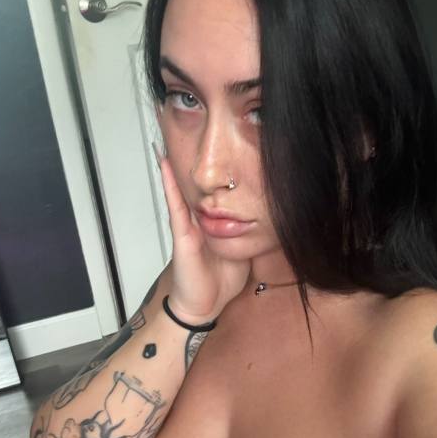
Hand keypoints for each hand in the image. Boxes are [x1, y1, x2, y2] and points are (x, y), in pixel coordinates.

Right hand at [154, 145, 250, 321]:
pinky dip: (170, 186)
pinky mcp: (182, 235)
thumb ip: (250, 231)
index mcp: (212, 224)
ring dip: (176, 167)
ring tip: (169, 138)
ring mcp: (188, 226)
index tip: (219, 146)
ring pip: (183, 191)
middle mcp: (198, 221)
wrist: (204, 306)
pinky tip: (165, 166)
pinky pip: (176, 207)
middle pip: (196, 187)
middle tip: (186, 131)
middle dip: (193, 164)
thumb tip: (271, 216)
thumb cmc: (220, 281)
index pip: (213, 193)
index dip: (214, 173)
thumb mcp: (242, 249)